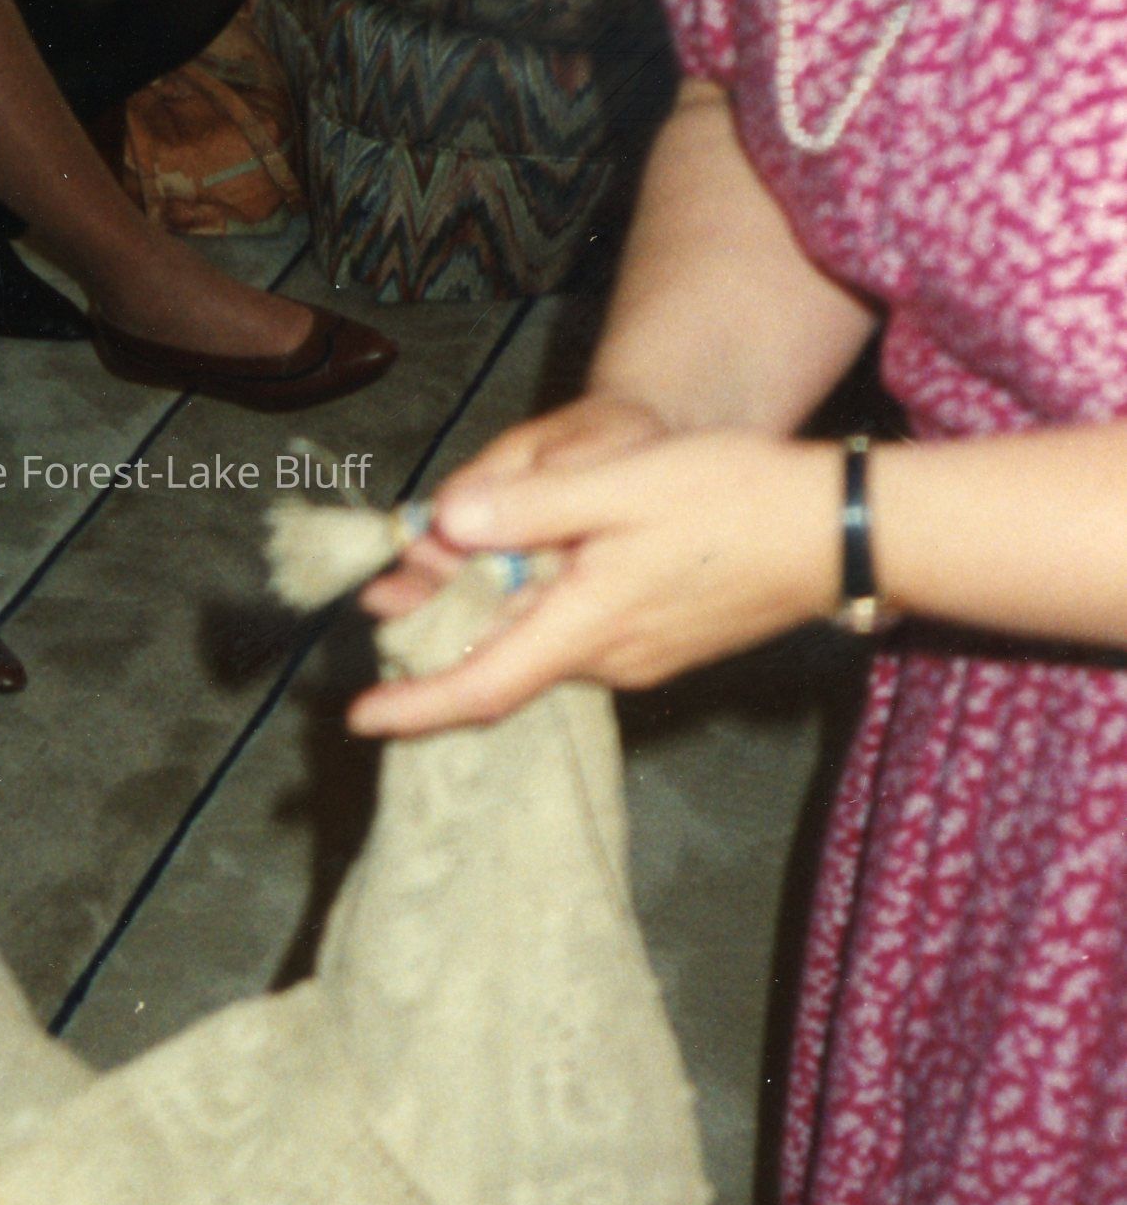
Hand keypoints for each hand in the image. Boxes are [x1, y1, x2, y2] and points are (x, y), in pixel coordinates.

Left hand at [350, 425, 843, 738]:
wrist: (844, 529)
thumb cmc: (737, 497)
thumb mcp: (622, 485)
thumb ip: (530, 506)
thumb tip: (447, 523)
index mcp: (588, 628)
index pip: (483, 685)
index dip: (417, 705)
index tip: (359, 718)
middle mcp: (611, 658)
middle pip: (505, 659)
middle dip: (440, 634)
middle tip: (385, 595)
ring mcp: (644, 654)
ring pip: (542, 642)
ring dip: (488, 614)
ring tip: (442, 566)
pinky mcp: (668, 637)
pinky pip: (580, 633)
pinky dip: (537, 608)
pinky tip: (529, 562)